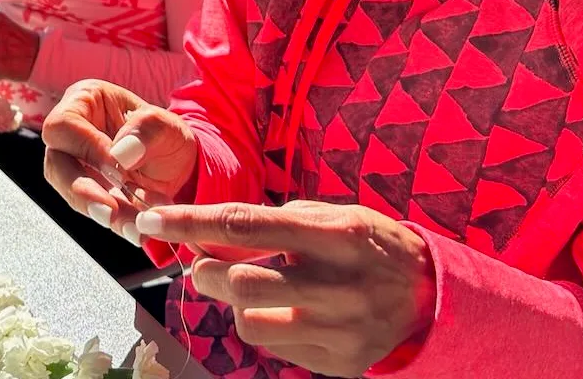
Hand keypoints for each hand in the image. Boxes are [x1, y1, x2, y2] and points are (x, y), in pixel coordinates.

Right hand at [41, 81, 197, 242]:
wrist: (180, 165)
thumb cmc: (168, 135)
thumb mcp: (168, 127)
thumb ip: (146, 131)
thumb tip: (120, 154)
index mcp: (85, 100)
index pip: (64, 126)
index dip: (87, 149)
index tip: (118, 169)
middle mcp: (72, 132)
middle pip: (56, 163)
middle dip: (83, 191)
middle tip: (111, 212)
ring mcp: (75, 164)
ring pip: (68, 190)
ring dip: (98, 211)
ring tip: (130, 226)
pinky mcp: (85, 191)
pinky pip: (89, 208)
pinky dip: (112, 221)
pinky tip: (132, 229)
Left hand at [134, 201, 435, 376]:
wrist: (430, 298)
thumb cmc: (367, 246)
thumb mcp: (333, 217)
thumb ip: (276, 223)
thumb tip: (209, 236)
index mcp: (339, 234)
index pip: (247, 224)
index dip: (191, 222)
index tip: (152, 218)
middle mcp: (341, 285)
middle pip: (242, 282)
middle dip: (207, 271)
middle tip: (203, 263)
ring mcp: (342, 330)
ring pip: (250, 321)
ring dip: (234, 302)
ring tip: (249, 286)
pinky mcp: (340, 364)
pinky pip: (273, 348)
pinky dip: (264, 326)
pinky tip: (283, 311)